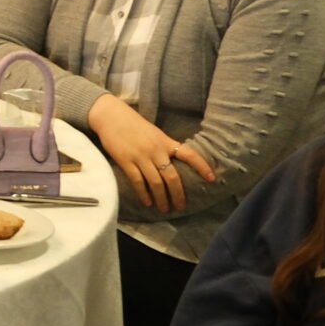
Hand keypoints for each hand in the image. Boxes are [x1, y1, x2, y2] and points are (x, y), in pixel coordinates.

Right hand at [89, 94, 217, 211]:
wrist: (111, 117)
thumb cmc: (134, 125)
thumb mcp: (154, 134)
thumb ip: (164, 148)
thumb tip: (173, 166)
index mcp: (166, 142)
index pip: (189, 155)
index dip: (202, 167)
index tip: (212, 179)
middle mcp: (156, 150)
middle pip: (172, 176)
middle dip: (178, 194)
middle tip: (180, 207)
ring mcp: (141, 156)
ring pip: (156, 182)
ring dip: (161, 198)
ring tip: (164, 209)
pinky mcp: (126, 161)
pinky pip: (138, 182)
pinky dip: (144, 194)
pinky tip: (147, 202)